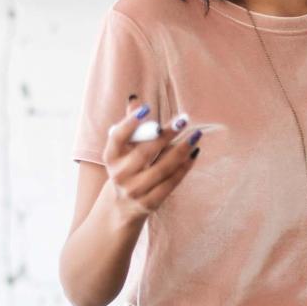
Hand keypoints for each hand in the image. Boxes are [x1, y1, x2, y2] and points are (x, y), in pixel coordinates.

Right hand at [101, 101, 201, 222]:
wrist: (122, 205)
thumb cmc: (127, 167)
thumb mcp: (124, 149)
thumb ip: (131, 126)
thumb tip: (135, 99)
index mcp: (110, 157)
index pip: (117, 137)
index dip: (130, 123)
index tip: (147, 108)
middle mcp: (119, 175)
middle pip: (144, 153)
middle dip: (165, 135)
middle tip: (183, 120)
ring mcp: (134, 191)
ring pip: (161, 169)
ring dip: (180, 151)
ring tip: (195, 135)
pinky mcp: (149, 203)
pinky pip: (170, 184)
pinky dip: (183, 168)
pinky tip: (194, 154)